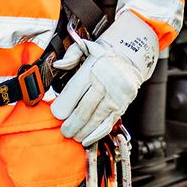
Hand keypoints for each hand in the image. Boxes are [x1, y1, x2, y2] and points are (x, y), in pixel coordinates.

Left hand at [50, 12, 158, 145]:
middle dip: (71, 124)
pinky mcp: (122, 106)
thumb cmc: (104, 55)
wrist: (130, 57)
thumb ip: (70, 55)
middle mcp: (105, 83)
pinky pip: (108, 124)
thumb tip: (58, 65)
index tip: (56, 114)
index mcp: (92, 68)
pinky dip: (97, 134)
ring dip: (83, 131)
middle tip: (64, 131)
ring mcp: (115, 96)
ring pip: (96, 119)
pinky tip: (87, 140)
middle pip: (84, 109)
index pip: (74, 93)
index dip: (62, 107)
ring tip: (74, 135)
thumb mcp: (86, 47)